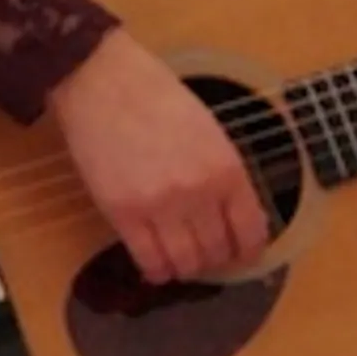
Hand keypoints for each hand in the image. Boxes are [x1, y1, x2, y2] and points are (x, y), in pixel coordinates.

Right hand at [46, 30, 267, 284]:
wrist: (106, 85)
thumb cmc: (159, 99)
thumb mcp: (211, 132)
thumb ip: (224, 173)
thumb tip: (233, 214)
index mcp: (228, 169)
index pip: (250, 229)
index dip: (250, 250)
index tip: (246, 254)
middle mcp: (200, 193)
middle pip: (217, 250)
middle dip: (217, 259)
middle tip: (210, 257)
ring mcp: (161, 207)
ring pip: (185, 262)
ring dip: (188, 268)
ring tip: (184, 261)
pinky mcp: (123, 214)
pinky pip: (148, 259)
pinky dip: (157, 270)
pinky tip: (158, 267)